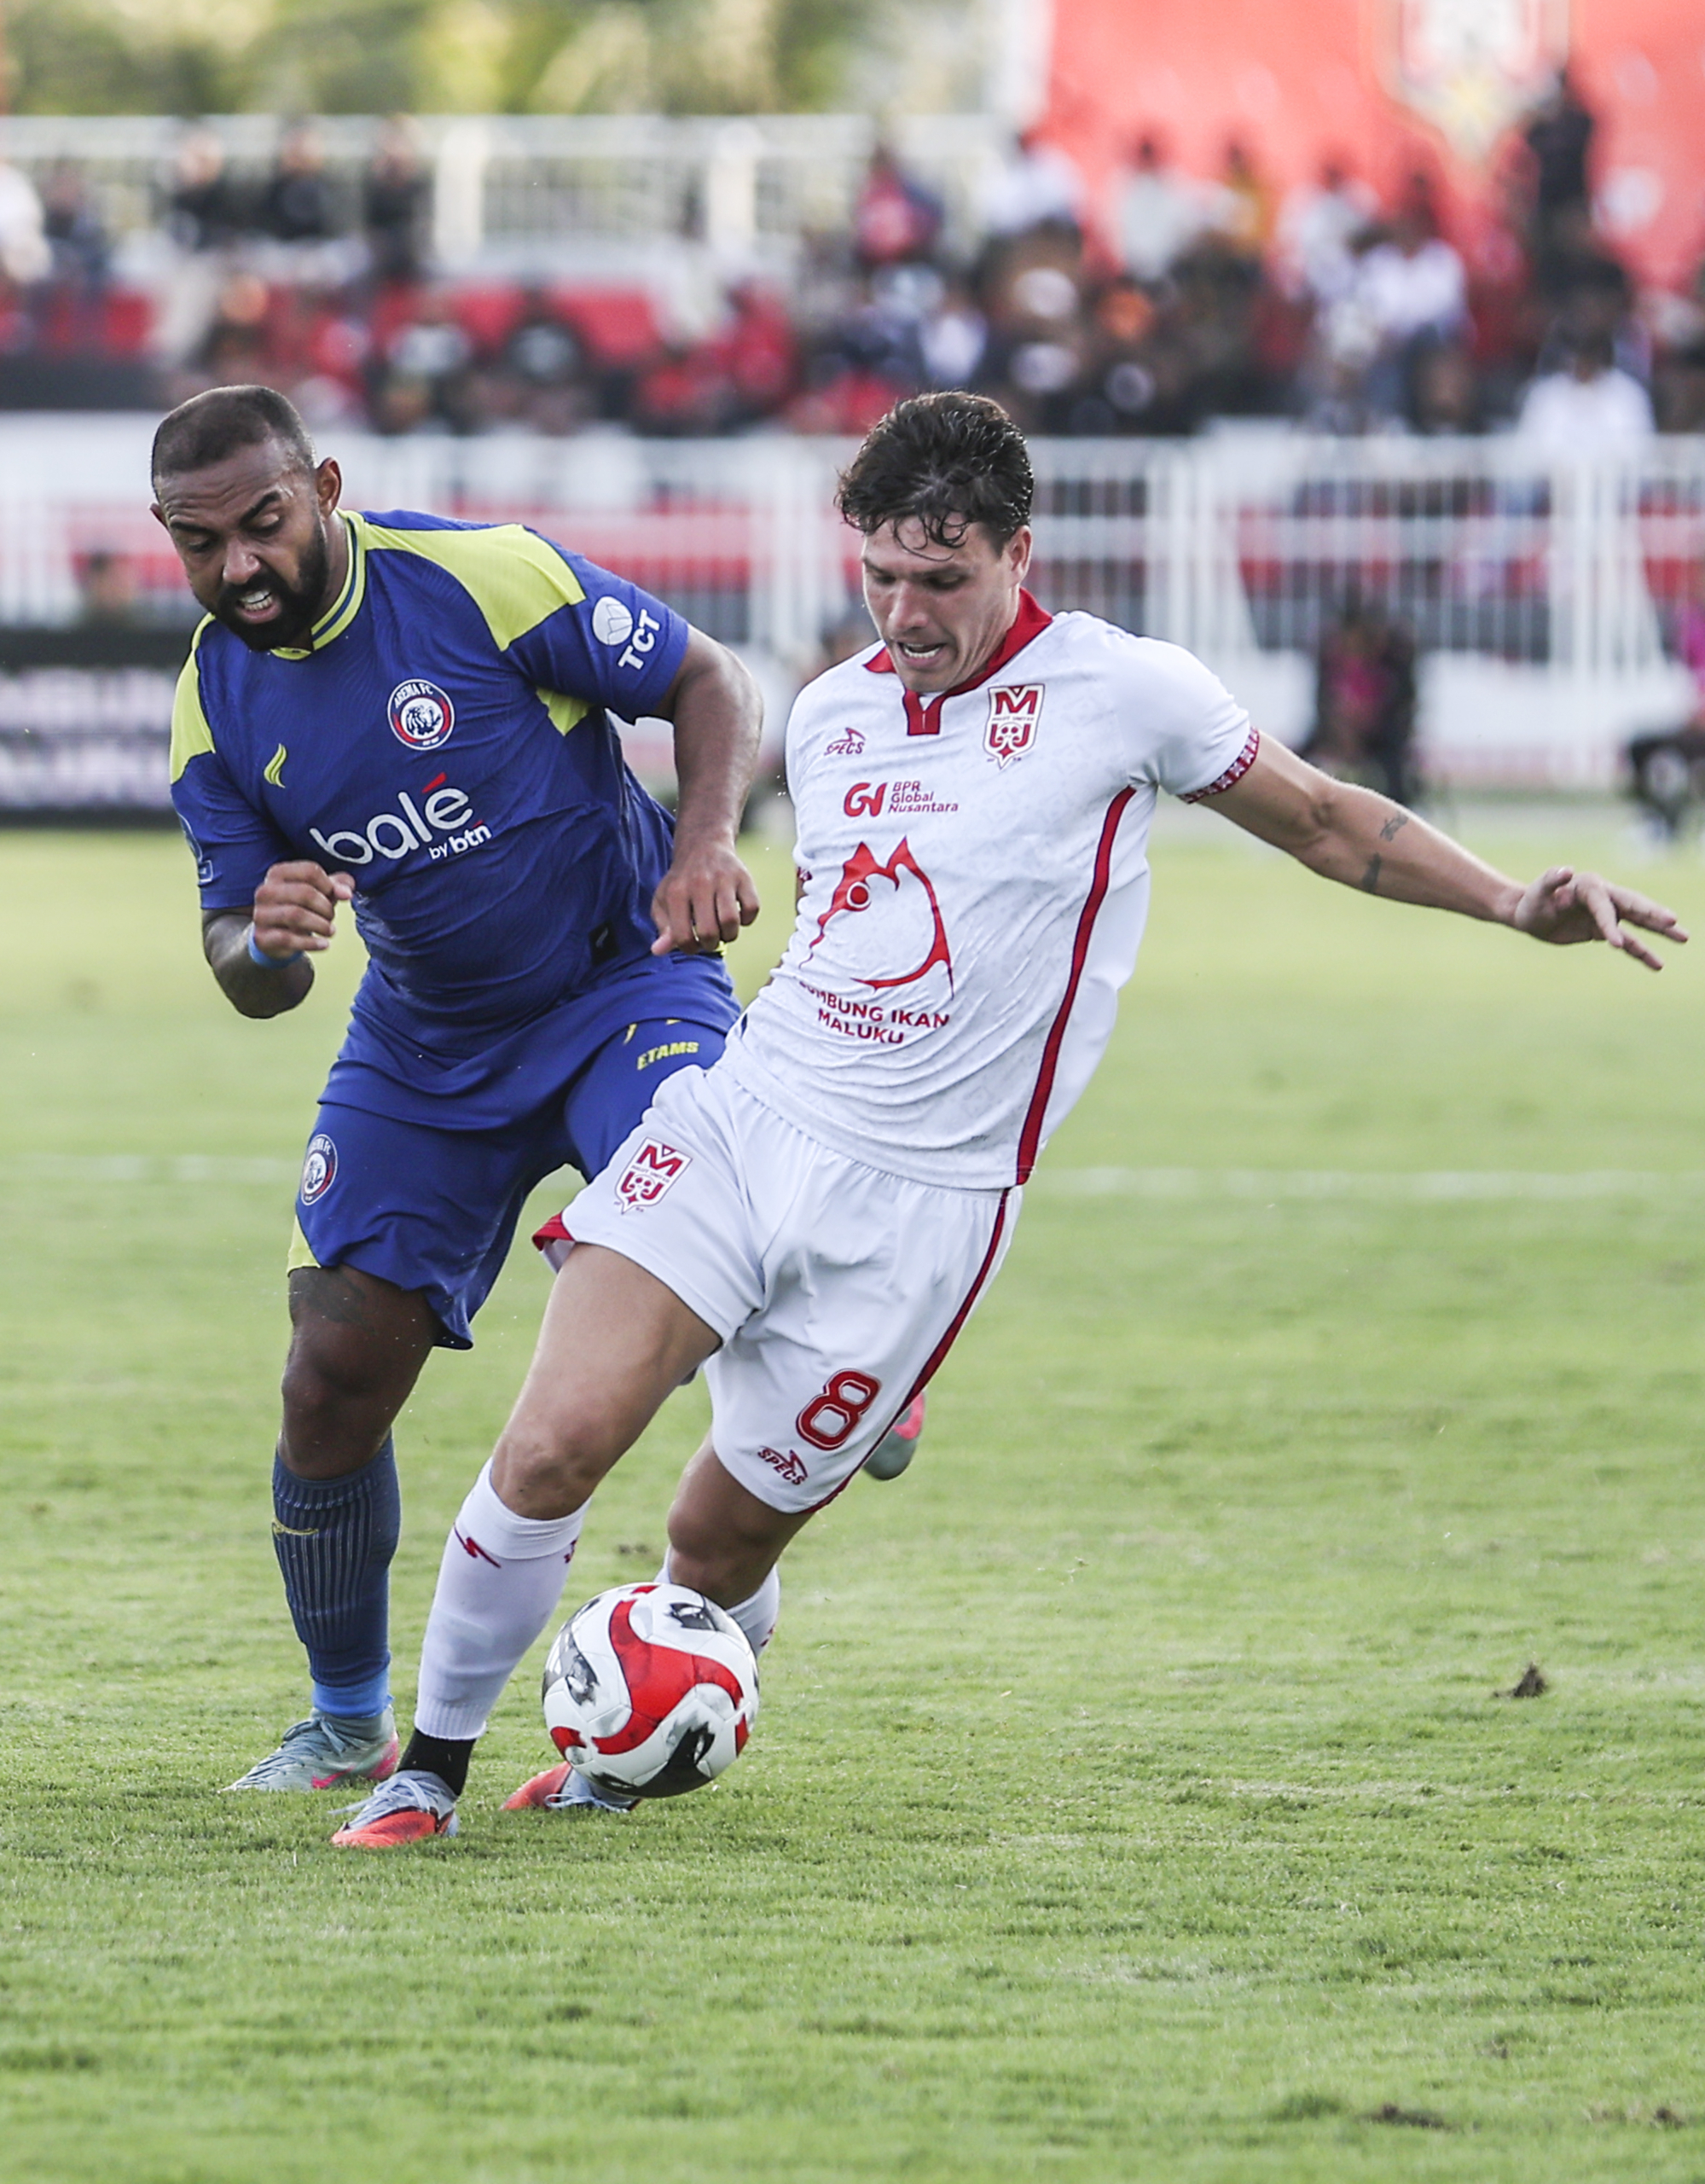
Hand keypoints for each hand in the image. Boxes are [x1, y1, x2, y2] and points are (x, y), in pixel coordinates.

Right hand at [252, 861, 354, 957]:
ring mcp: (261, 913)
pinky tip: (323, 944)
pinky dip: (311, 943)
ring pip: (295, 915)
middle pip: (305, 892)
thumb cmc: (299, 907)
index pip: (310, 871)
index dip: (329, 885)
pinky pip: (288, 938)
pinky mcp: (261, 936)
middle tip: (332, 917)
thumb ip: (336, 886)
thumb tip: (346, 891)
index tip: (338, 896)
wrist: (274, 936)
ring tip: (330, 930)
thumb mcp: (319, 892)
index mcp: (278, 873)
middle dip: (325, 907)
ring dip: (320, 925)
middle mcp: (266, 891)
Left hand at [650, 837, 759, 955]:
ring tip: (723, 930)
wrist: (703, 845)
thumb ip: (663, 927)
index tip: (693, 944)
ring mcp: (724, 879)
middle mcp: (700, 883)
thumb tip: (658, 951)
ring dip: (729, 935)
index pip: (683, 937)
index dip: (689, 949)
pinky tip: (738, 915)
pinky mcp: (744, 877)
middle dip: (710, 944)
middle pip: (709, 932)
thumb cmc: (682, 880)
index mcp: (676, 892)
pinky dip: (747, 919)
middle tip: (709, 938)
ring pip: (731, 922)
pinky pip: (752, 908)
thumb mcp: (664, 900)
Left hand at [1512, 865, 1687, 970]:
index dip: (1609, 923)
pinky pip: (1628, 941)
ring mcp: (1607, 914)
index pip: (1603, 906)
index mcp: (1589, 886)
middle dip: (1653, 914)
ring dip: (1660, 930)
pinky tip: (1658, 964)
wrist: (1529, 913)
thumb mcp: (1537, 892)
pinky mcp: (1604, 930)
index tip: (1614, 943)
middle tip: (1673, 921)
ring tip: (1684, 938)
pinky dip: (1642, 952)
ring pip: (1637, 923)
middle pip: (1633, 906)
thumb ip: (1550, 880)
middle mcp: (1603, 896)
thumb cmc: (1532, 901)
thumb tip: (1566, 870)